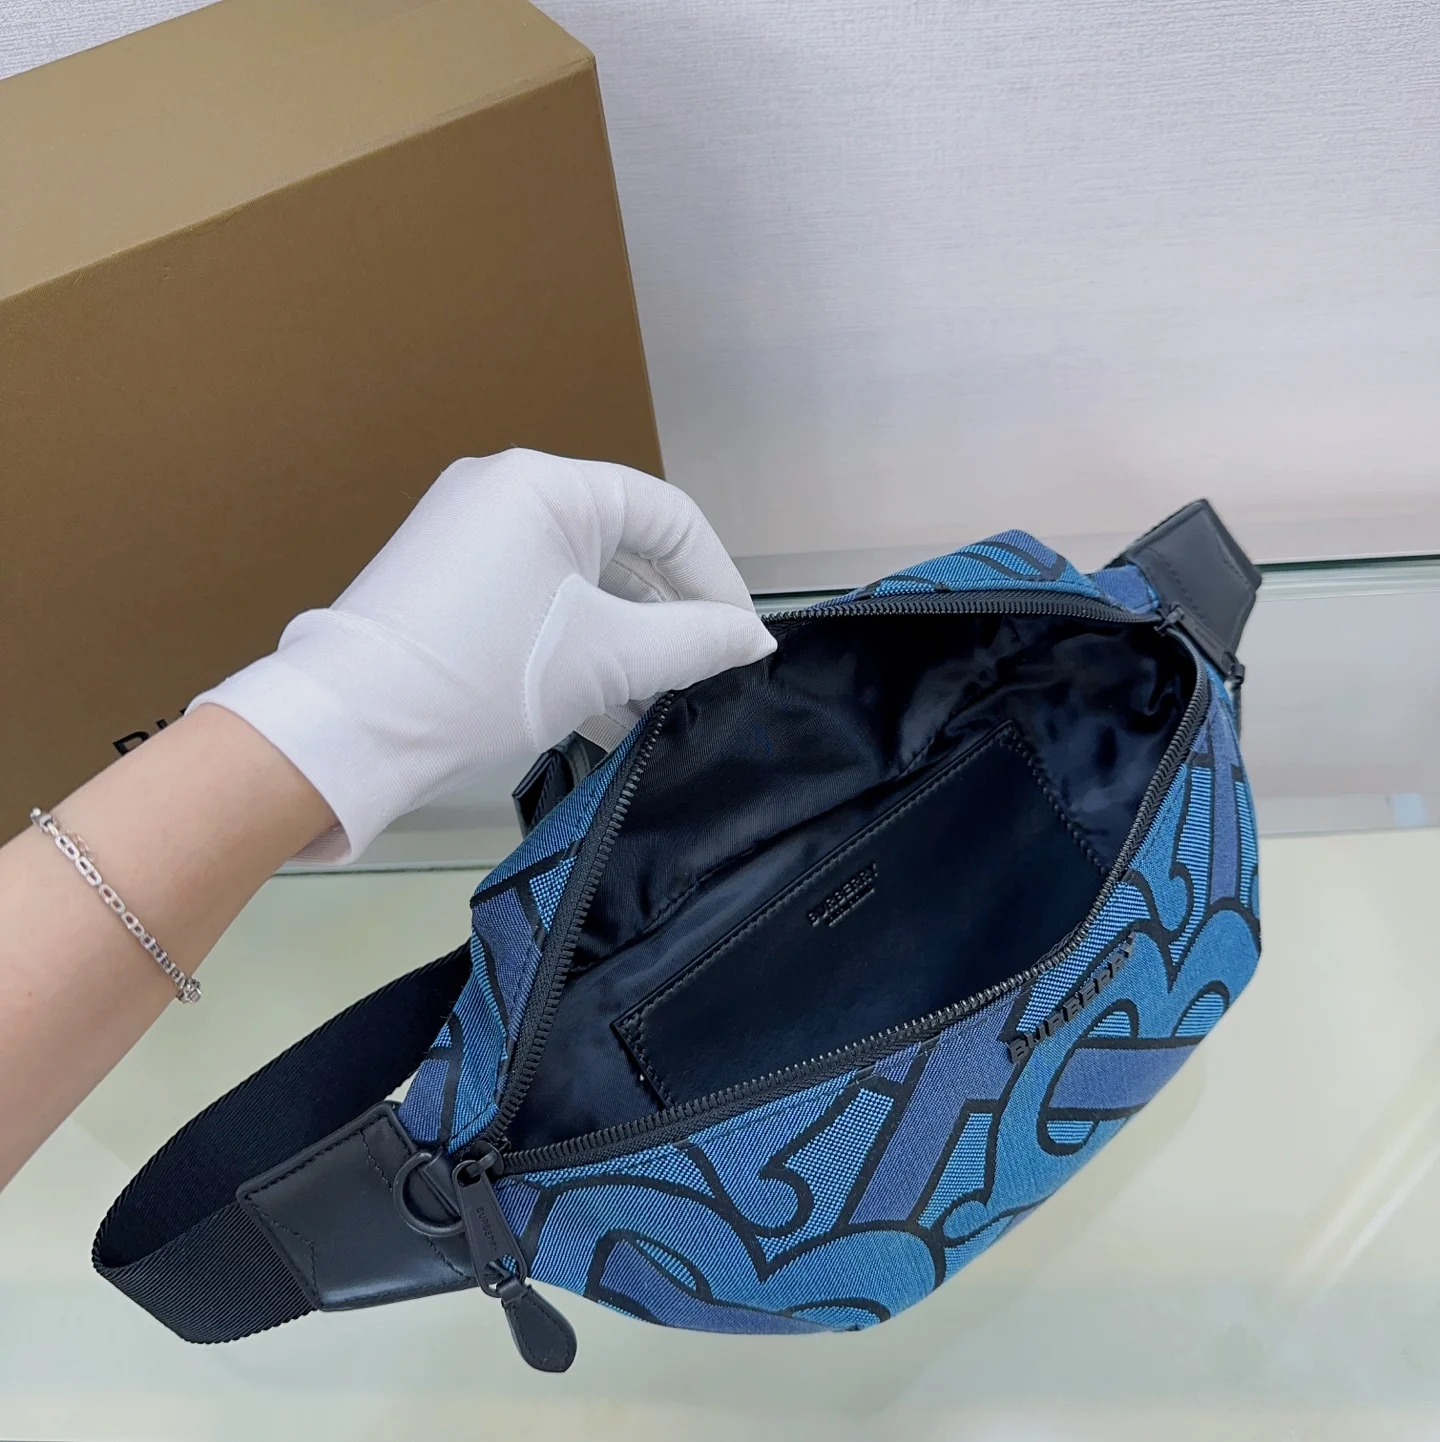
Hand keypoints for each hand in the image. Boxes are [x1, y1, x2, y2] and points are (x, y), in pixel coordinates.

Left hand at [190, 449, 775, 860]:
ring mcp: (467, 532)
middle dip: (669, 616)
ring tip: (654, 701)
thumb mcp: (605, 660)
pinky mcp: (445, 578)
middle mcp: (504, 489)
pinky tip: (600, 702)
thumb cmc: (483, 677)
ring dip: (624, 638)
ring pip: (579, 579)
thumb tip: (751, 640)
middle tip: (701, 676)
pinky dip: (574, 641)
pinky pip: (535, 597)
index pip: (667, 516)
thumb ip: (693, 643)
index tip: (741, 644)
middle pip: (623, 545)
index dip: (718, 580)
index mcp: (545, 484)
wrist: (347, 729)